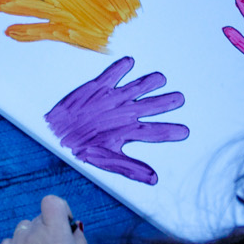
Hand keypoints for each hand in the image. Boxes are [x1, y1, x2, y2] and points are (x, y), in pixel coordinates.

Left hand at [0, 194, 88, 243]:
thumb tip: (75, 230)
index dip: (60, 209)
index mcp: (54, 229)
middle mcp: (33, 231)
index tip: (65, 222)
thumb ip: (79, 240)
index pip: (52, 202)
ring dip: (30, 237)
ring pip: (23, 229)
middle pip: (39, 219)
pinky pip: (9, 242)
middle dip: (47, 229)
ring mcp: (16, 242)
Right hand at [44, 55, 189, 184]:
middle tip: (180, 99)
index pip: (155, 132)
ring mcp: (114, 99)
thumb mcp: (107, 160)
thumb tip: (154, 180)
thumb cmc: (83, 147)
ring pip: (136, 87)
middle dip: (165, 102)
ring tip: (160, 78)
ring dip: (148, 82)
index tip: (185, 132)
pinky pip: (112, 75)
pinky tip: (129, 62)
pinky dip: (119, 69)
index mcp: (129, 131)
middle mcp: (126, 113)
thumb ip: (131, 168)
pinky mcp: (99, 87)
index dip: (170, 131)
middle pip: (151, 106)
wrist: (59, 133)